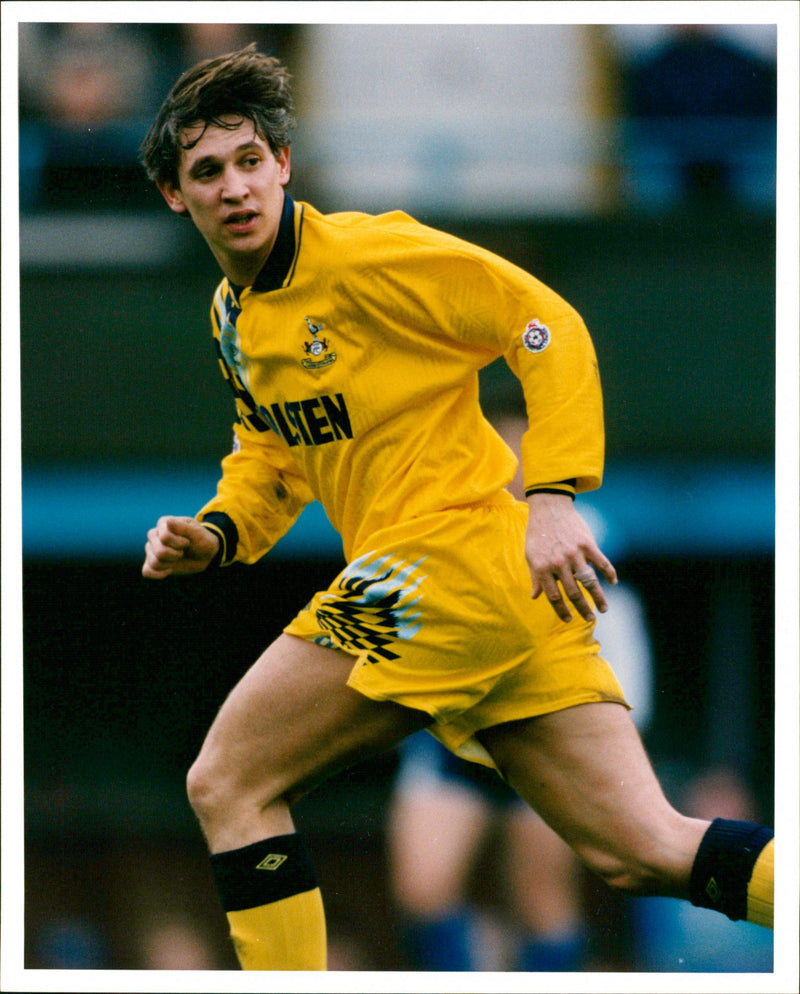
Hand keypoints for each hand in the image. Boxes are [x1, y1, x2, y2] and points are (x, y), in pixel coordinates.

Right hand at [142, 515, 219, 578]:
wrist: (205, 555)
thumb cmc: (201, 541)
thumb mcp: (197, 533)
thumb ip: (182, 527)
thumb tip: (168, 521)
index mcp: (163, 523)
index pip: (165, 537)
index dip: (180, 543)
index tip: (187, 542)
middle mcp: (154, 535)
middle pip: (159, 552)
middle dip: (176, 555)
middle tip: (183, 551)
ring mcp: (151, 549)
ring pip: (154, 563)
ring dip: (170, 564)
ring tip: (177, 558)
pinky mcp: (151, 563)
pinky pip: (147, 571)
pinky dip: (158, 574)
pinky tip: (169, 570)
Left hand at [525, 493, 616, 622]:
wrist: (549, 507)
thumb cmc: (538, 533)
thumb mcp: (530, 555)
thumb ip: (535, 576)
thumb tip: (535, 597)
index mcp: (542, 567)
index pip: (553, 596)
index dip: (561, 611)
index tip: (568, 620)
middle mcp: (559, 563)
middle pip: (573, 592)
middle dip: (582, 609)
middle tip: (589, 620)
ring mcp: (574, 553)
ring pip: (589, 581)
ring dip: (598, 597)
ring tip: (603, 609)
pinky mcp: (587, 544)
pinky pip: (601, 562)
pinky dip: (609, 573)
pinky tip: (612, 582)